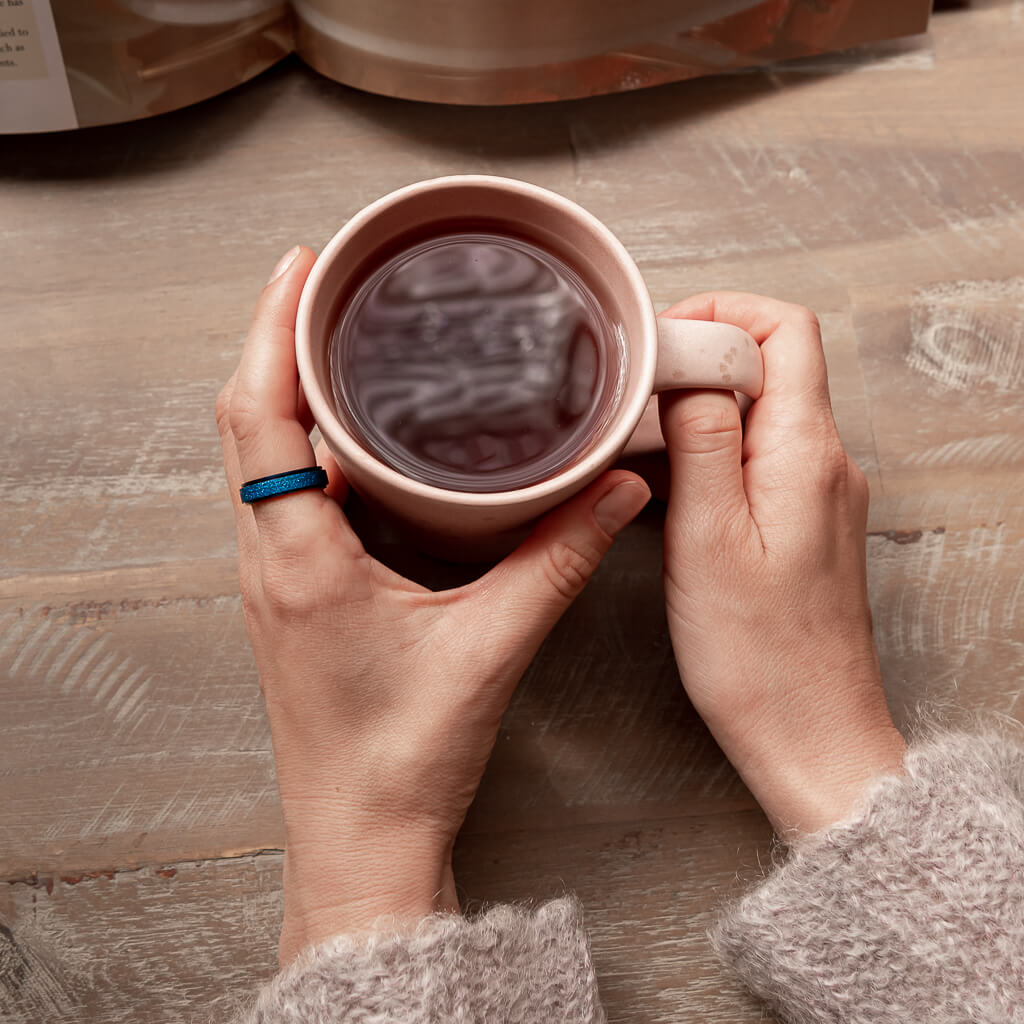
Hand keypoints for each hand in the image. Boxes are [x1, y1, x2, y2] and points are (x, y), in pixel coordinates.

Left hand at [215, 247, 650, 963]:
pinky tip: (350, 436)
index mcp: (302, 558)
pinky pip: (282, 495)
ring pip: (259, 456)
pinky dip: (304, 444)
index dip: (271, 331)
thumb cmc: (402, 756)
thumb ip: (560, 558)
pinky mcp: (294, 595)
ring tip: (333, 339)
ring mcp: (276, 577)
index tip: (301, 270)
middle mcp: (273, 558)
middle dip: (275, 339)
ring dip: (284, 390)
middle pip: (247, 420)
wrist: (362, 833)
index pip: (258, 416)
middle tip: (323, 282)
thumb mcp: (493, 644)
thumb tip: (616, 489)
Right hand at [658, 293, 904, 836]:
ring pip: (759, 412)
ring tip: (640, 443)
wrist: (809, 735)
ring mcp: (817, 493)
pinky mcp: (802, 524)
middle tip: (638, 392)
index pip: (786, 329)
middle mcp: (824, 463)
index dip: (723, 314)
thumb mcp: (709, 538)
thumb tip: (691, 367)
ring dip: (699, 410)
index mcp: (806, 453)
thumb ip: (702, 440)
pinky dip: (710, 455)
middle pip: (772, 363)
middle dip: (700, 358)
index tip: (663, 341)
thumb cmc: (760, 656)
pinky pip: (757, 460)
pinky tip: (666, 489)